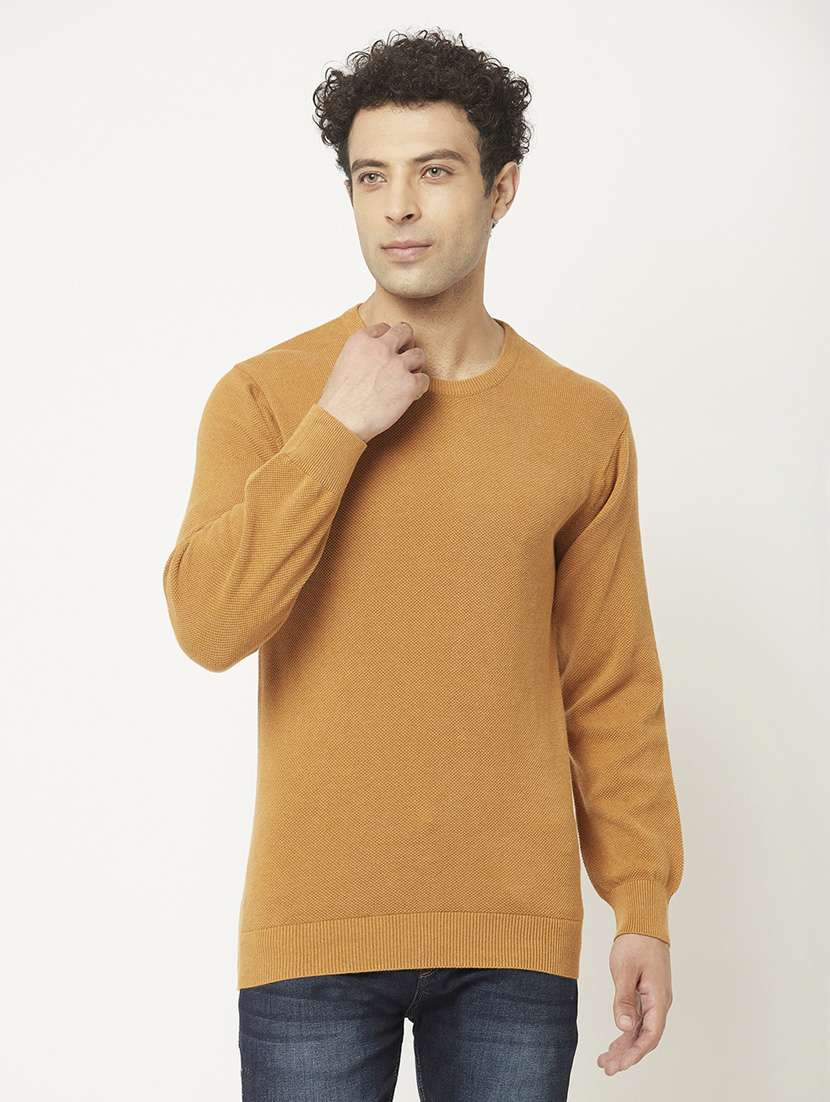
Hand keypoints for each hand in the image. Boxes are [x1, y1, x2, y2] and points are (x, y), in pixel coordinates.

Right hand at [318, 320, 430, 442]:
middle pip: (405, 331)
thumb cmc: (338, 400)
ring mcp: (397, 365)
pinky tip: (410, 395)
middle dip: (407, 343)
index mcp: (361, 340)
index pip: (384, 328)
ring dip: (416, 366)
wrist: (341, 421)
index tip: (389, 351)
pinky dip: (419, 387)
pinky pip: (425, 379)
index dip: (389, 340)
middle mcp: (381, 347)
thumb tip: (375, 358)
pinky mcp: (409, 384)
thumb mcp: (343, 364)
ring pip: (420, 354)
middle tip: (404, 357)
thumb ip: (362, 354)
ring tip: (407, 379)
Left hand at [597, 932, 673, 1075]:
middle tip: (606, 1068)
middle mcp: (659, 1002)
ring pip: (640, 1030)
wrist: (643, 921)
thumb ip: (624, 1000)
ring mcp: (653, 999)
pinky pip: (638, 1020)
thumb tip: (624, 1028)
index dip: (635, 1052)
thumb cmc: (635, 942)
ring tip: (605, 1060)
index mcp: (658, 998)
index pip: (650, 1035)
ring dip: (624, 1046)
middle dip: (626, 1055)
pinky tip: (615, 1043)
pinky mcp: (646, 994)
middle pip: (644, 1037)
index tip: (619, 1064)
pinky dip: (626, 1033)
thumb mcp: (625, 970)